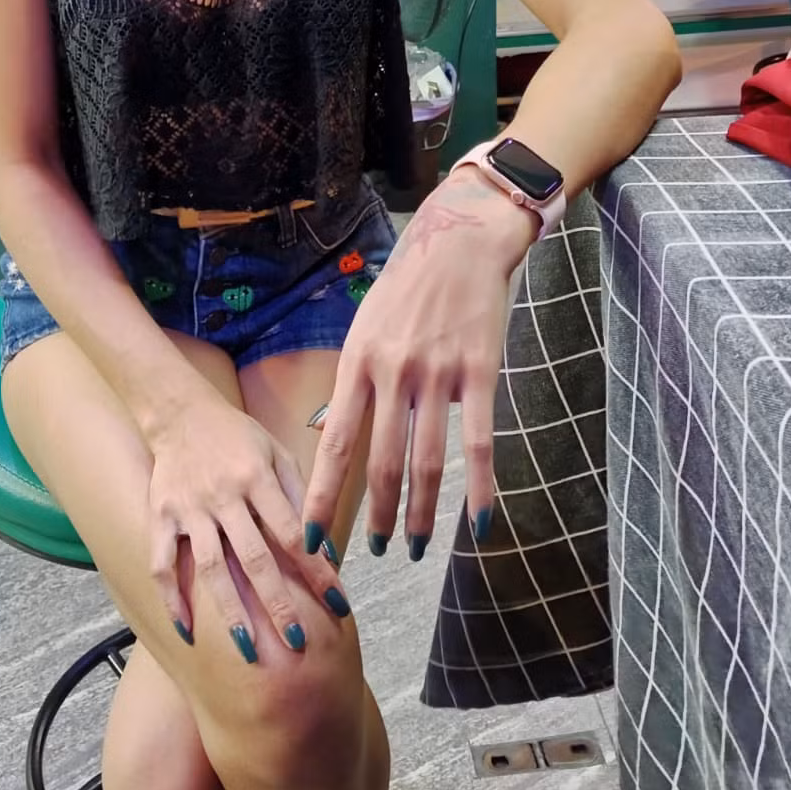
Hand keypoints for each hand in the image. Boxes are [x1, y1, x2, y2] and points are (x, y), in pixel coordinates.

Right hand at [147, 394, 346, 657]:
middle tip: (298, 644)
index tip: (338, 606)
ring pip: (210, 567)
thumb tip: (324, 547)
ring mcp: (189, 508)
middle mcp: (223, 495)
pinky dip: (172, 599)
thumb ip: (298, 497)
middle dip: (277, 603)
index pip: (293, 533)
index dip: (317, 571)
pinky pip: (161, 564)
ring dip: (230, 611)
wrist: (179, 410)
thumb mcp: (276, 452)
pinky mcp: (160, 516)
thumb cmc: (237, 435)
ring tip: (249, 650)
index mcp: (257, 477)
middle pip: (253, 557)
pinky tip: (188, 632)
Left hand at [303, 172, 535, 560]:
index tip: (309, 536)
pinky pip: (481, 443)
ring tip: (413, 547)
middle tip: (371, 550)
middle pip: (380, 462)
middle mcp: (393, 371)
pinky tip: (478, 524)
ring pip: (427, 461)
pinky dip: (480, 490)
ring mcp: (439, 374)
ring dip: (419, 513)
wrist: (460, 239)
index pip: (335, 443)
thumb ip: (353, 381)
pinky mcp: (481, 372)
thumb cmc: (407, 287)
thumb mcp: (364, 327)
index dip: (321, 495)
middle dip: (373, 515)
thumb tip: (333, 434)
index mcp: (358, 362)